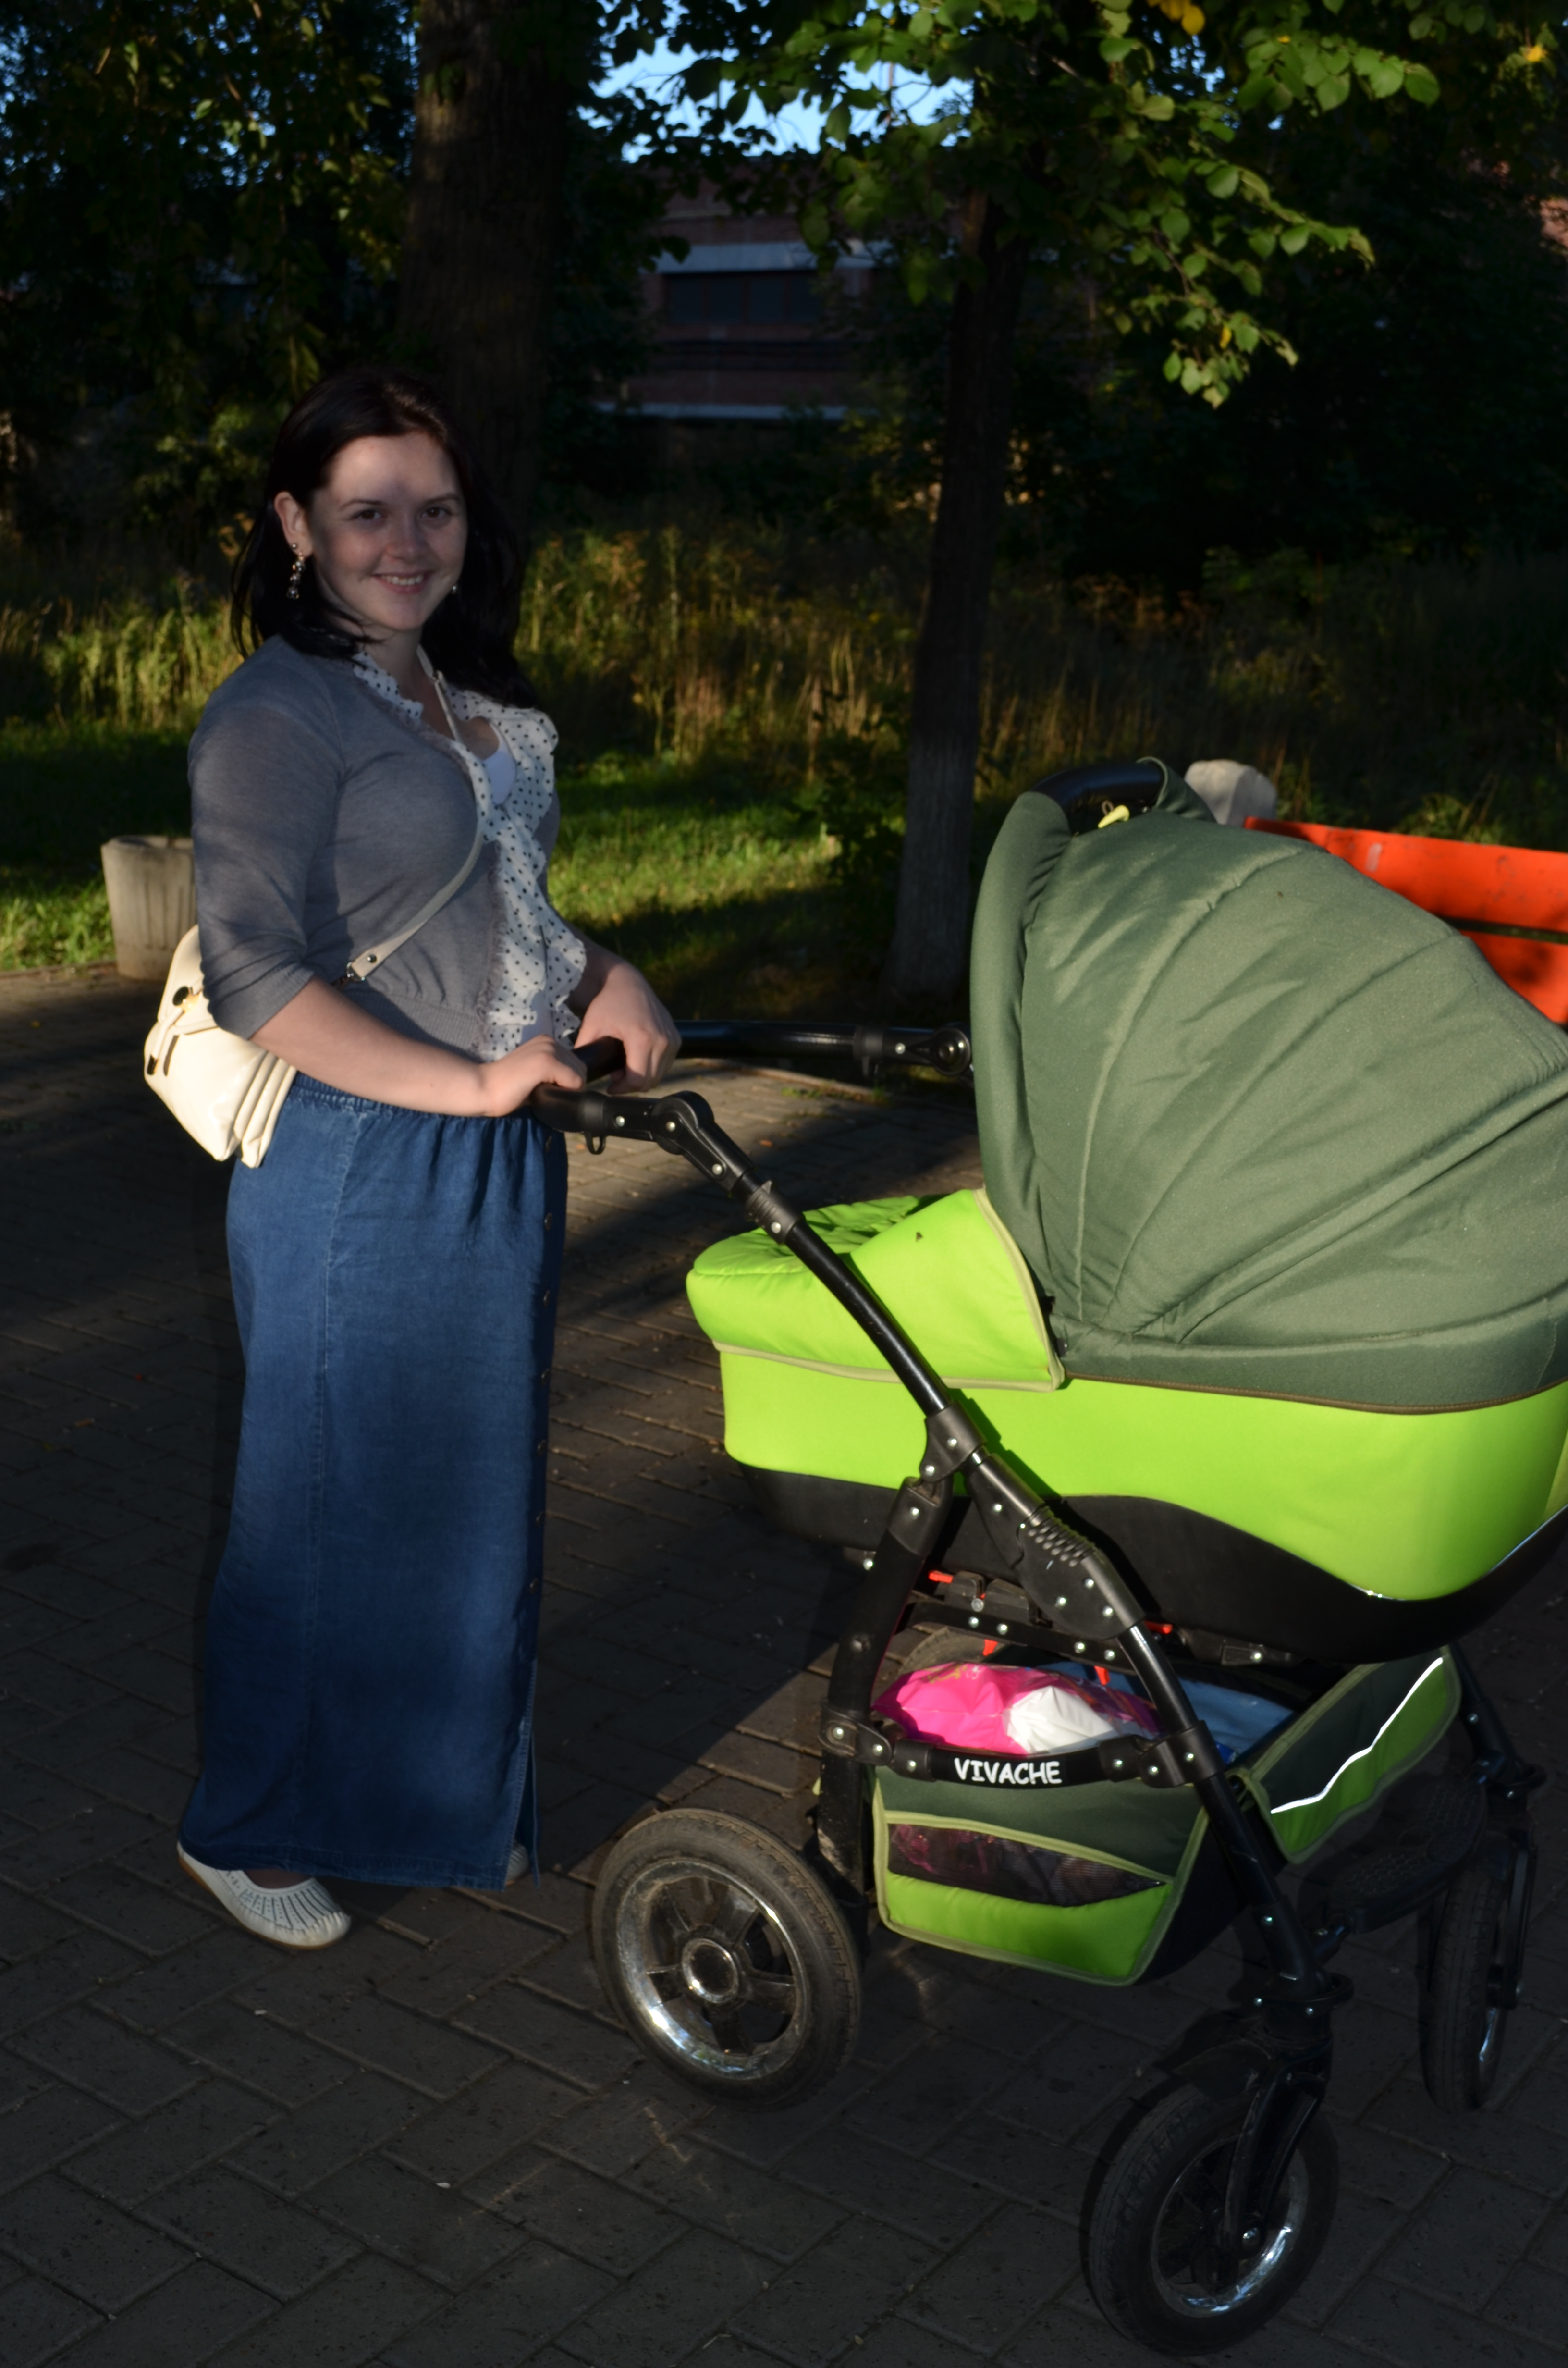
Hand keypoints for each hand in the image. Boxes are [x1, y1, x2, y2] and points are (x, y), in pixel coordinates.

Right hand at [480, 1034, 585, 1115]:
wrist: (483, 1088)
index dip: (568, 1082)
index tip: (549, 1089)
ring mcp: (548, 1050)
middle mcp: (550, 1041)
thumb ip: (552, 1075)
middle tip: (547, 1094)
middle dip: (570, 1087)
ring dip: (567, 1090)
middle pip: (580, 1069)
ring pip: (579, 1076)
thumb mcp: (535, 1075)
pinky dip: (565, 1093)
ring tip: (543, 1094)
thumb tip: (574, 1088)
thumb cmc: (507, 1088)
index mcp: (547, 1042)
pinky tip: (544, 1094)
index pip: (575, 1064)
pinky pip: (574, 1082)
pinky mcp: (546, 1062)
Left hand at [574, 956, 677, 1091]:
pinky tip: (637, 1059)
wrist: (626, 981)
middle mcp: (662, 1040)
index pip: (638, 1080)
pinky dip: (652, 1067)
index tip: (610, 1087)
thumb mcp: (591, 1028)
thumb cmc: (607, 1003)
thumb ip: (585, 1053)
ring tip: (624, 1067)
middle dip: (631, 1084)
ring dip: (643, 1076)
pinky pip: (666, 1063)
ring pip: (660, 1074)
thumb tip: (579, 1075)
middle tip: (615, 1078)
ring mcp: (672, 1039)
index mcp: (642, 1038)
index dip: (622, 1089)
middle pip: (650, 1081)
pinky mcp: (676, 1037)